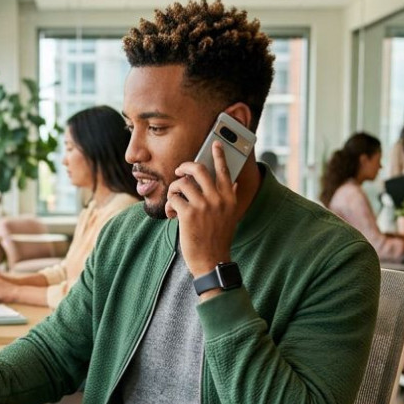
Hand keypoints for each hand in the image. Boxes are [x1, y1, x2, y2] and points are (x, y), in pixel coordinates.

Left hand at [170, 142, 240, 279]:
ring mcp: (203, 205)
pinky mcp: (188, 214)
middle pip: (198, 169)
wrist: (211, 260)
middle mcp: (218, 198)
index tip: (215, 143)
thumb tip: (234, 182)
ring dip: (174, 190)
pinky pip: (173, 198)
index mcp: (229, 197)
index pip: (224, 170)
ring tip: (175, 200)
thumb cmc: (218, 238)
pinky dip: (169, 205)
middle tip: (179, 171)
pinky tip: (172, 214)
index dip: (218, 155)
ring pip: (182, 183)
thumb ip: (229, 197)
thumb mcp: (229, 216)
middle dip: (185, 167)